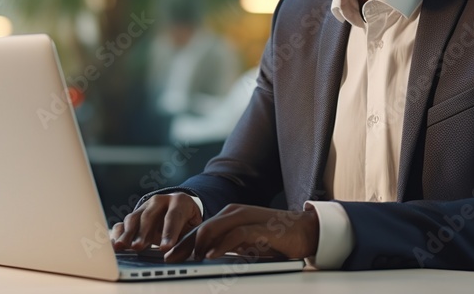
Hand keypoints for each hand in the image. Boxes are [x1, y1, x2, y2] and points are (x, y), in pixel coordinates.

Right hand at [110, 192, 201, 252]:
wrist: (180, 210)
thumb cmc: (188, 223)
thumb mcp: (194, 230)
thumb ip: (187, 243)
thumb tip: (172, 258)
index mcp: (180, 202)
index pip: (174, 216)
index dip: (169, 232)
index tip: (165, 248)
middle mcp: (160, 201)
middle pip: (149, 216)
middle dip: (143, 233)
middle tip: (139, 247)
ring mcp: (144, 207)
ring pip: (133, 218)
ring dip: (127, 234)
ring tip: (122, 247)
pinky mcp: (134, 216)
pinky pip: (123, 223)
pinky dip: (117, 234)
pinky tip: (115, 244)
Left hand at [164, 204, 318, 262]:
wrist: (304, 231)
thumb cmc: (275, 238)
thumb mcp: (246, 243)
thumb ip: (227, 246)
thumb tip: (206, 257)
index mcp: (229, 216)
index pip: (200, 229)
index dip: (182, 244)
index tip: (169, 257)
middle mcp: (234, 213)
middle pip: (201, 228)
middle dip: (184, 245)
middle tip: (170, 259)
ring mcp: (246, 217)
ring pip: (214, 227)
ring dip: (199, 245)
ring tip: (188, 259)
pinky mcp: (259, 226)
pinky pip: (236, 234)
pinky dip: (222, 245)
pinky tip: (213, 255)